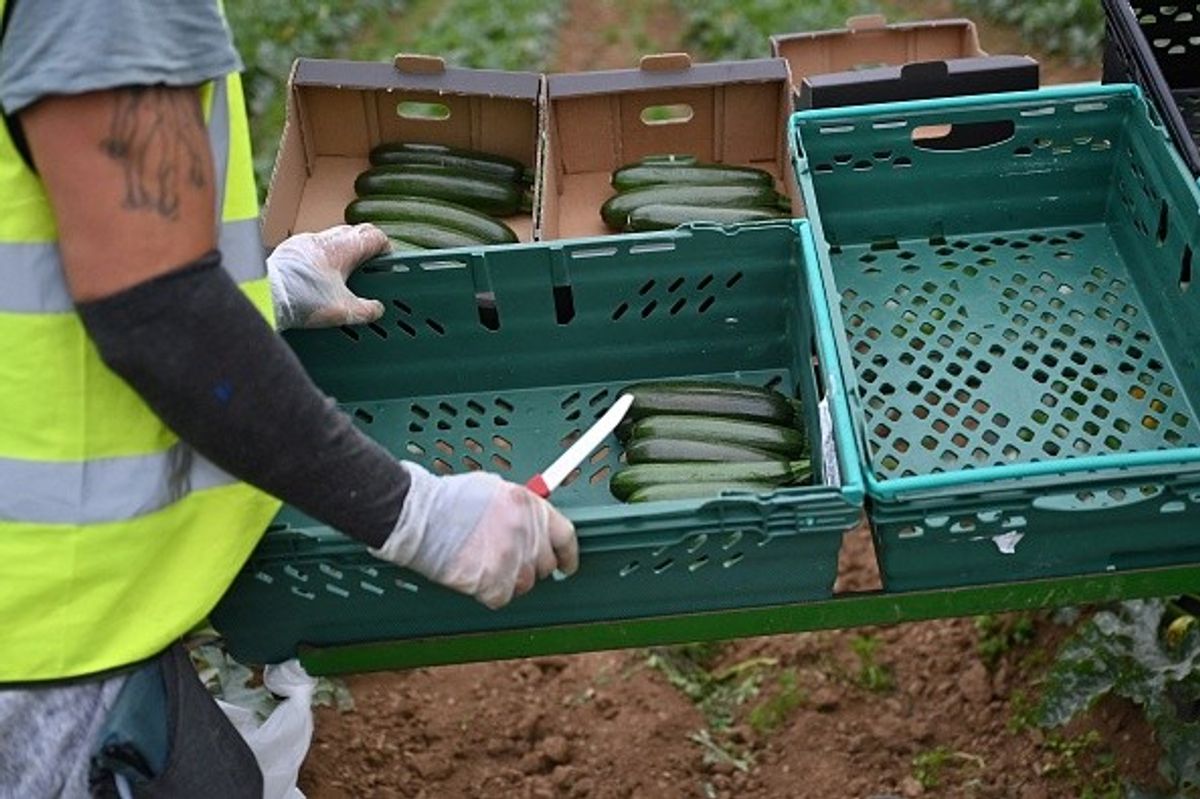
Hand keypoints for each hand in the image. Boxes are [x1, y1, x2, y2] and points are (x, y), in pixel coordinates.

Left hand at [266, 224, 389, 329]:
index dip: (385, 247)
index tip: (387, 262)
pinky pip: (312, 249)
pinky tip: (318, 279)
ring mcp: (304, 242)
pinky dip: (321, 260)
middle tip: (367, 270)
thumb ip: (365, 310)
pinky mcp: (289, 250)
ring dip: (341, 254)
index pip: (373, 235)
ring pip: (331, 240)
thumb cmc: (302, 298)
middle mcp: (324, 239)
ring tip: (342, 277)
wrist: (264, 294)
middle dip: (363, 250)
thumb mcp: (342, 310)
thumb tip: (377, 310)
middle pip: (352, 234)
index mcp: (343, 247)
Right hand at [370, 463, 578, 608]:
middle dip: (530, 565)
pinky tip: (474, 574)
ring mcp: (512, 560)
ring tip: (484, 563)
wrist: (421, 517)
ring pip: (525, 584)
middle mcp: (527, 534)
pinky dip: (489, 591)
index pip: (566, 537)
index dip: (568, 555)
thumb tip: (532, 524)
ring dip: (509, 578)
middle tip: (508, 560)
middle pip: (544, 564)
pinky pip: (502, 597)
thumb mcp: (496, 490)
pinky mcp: (494, 583)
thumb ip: (520, 508)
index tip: (565, 565)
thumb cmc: (452, 500)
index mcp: (531, 506)